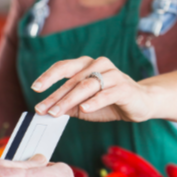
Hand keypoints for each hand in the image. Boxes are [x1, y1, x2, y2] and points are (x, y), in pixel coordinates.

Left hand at [31, 56, 154, 122]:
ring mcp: (113, 74)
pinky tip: (84, 109)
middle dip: (55, 96)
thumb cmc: (109, 102)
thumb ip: (68, 105)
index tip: (35, 88)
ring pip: (86, 86)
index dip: (48, 77)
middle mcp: (99, 65)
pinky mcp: (124, 87)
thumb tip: (47, 110)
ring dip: (69, 100)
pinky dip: (94, 101)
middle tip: (43, 109)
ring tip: (56, 112)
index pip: (63, 67)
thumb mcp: (84, 105)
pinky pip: (106, 93)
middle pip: (73, 80)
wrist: (141, 103)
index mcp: (87, 65)